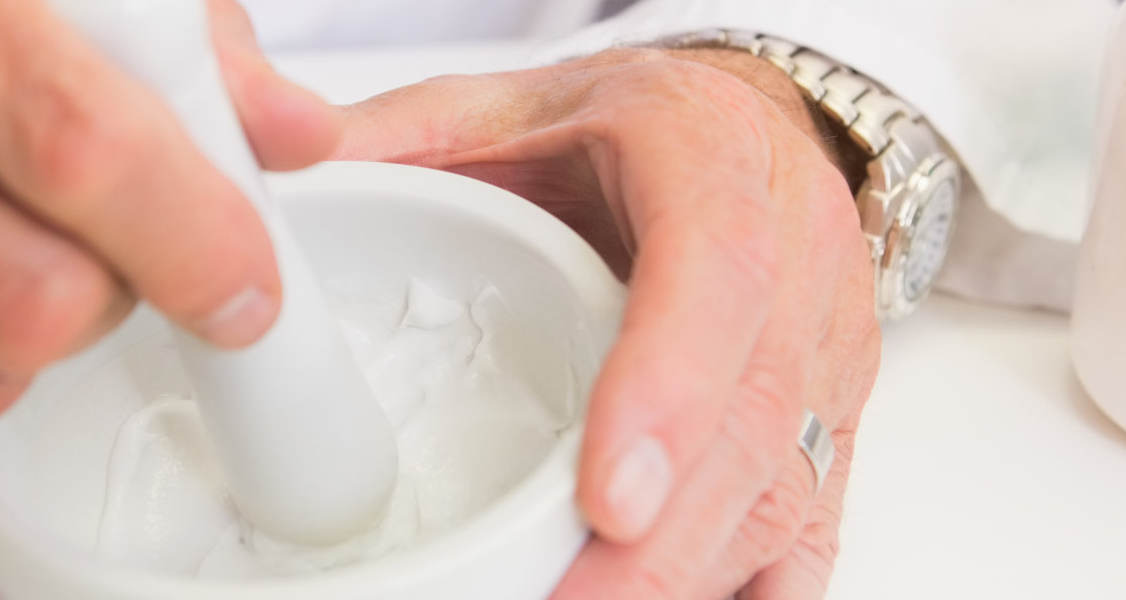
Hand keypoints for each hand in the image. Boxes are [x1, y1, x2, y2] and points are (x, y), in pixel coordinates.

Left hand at [337, 48, 880, 597]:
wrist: (746, 127)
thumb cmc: (639, 125)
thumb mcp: (514, 99)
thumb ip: (409, 133)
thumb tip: (293, 168)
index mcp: (715, 161)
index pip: (718, 273)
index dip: (667, 390)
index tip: (606, 500)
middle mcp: (796, 263)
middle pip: (754, 424)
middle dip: (663, 548)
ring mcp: (825, 357)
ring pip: (782, 493)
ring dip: (688, 581)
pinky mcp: (832, 430)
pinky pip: (805, 534)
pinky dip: (738, 593)